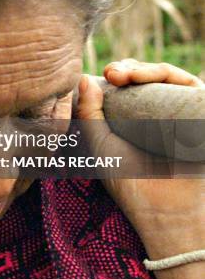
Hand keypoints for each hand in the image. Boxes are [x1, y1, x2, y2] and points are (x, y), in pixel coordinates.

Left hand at [75, 59, 204, 278]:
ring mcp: (180, 114)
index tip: (101, 75)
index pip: (126, 84)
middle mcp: (157, 112)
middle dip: (128, 68)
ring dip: (147, 69)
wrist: (162, 210)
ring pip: (168, 78)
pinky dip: (173, 78)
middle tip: (113, 72)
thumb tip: (85, 77)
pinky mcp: (199, 116)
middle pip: (146, 77)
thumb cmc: (128, 180)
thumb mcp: (100, 143)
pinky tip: (153, 78)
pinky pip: (191, 88)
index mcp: (132, 117)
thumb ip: (89, 112)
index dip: (114, 74)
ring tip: (127, 75)